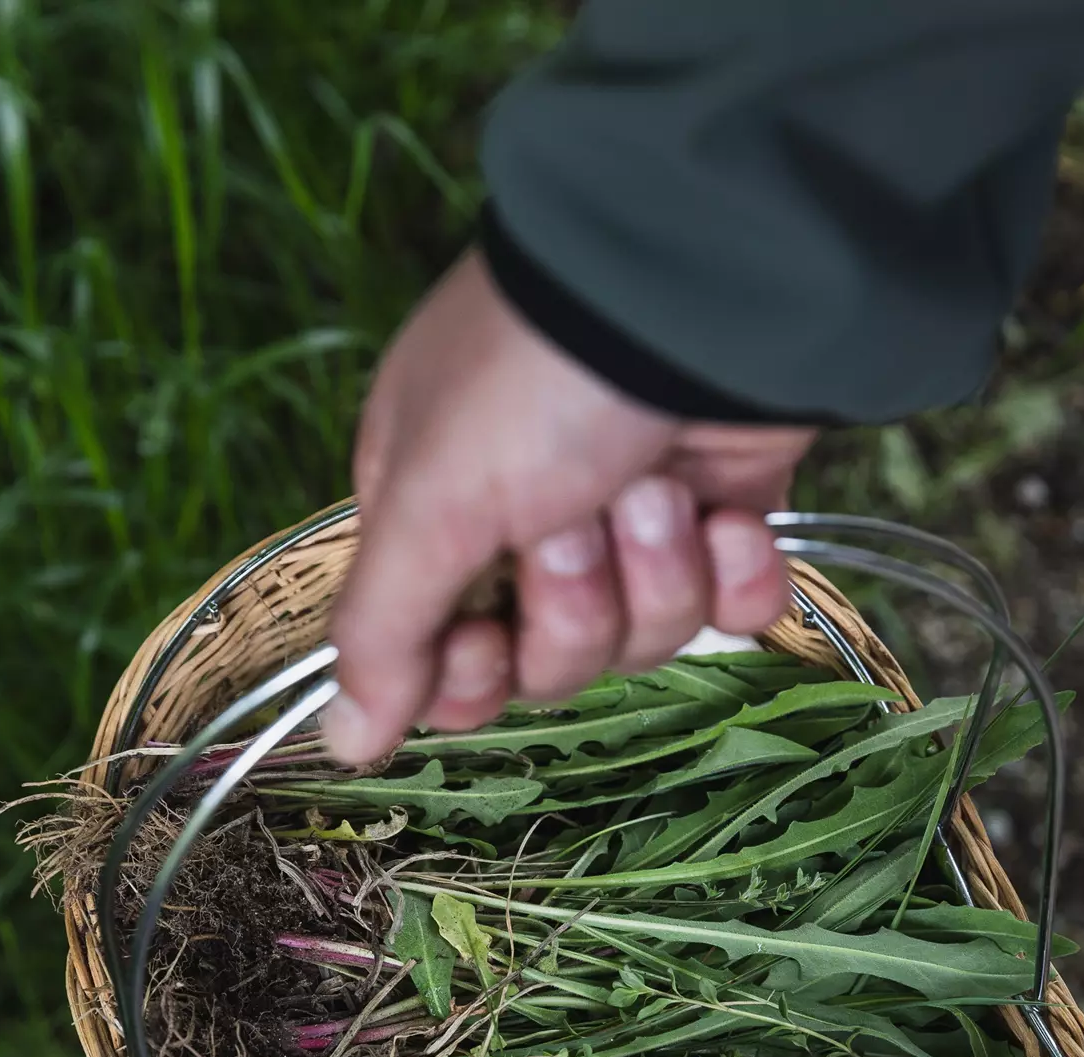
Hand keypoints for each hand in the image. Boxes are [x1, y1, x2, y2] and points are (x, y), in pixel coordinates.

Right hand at [324, 250, 815, 762]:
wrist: (700, 287)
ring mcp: (634, 523)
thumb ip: (383, 630)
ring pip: (645, 638)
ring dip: (655, 571)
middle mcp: (529, 527)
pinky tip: (729, 520)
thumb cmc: (536, 378)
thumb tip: (346, 741)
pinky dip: (737, 574)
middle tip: (577, 523)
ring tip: (657, 490)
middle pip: (551, 662)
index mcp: (436, 517)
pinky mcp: (726, 517)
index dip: (473, 675)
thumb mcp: (429, 502)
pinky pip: (734, 611)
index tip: (484, 640)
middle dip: (573, 604)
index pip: (449, 664)